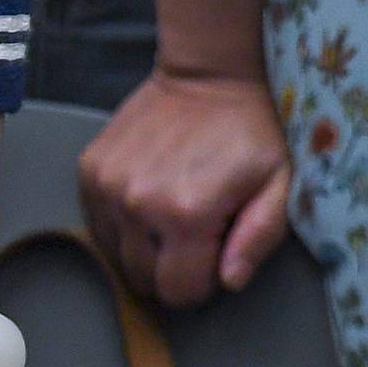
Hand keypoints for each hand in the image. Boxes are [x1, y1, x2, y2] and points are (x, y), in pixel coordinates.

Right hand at [79, 66, 289, 306]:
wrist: (209, 75)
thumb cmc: (253, 132)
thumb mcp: (279, 184)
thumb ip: (259, 237)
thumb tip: (229, 281)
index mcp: (186, 215)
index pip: (179, 291)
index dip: (202, 282)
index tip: (217, 252)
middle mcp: (136, 205)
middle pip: (143, 280)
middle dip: (172, 269)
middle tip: (198, 232)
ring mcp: (105, 186)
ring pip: (116, 256)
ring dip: (144, 247)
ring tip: (174, 211)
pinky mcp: (88, 170)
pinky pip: (98, 224)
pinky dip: (122, 223)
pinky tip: (150, 197)